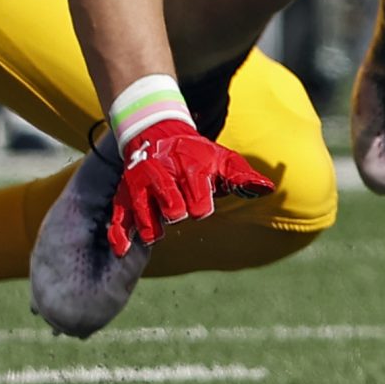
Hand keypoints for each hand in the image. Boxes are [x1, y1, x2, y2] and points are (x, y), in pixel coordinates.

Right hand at [107, 118, 272, 253]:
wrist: (156, 134)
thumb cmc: (195, 154)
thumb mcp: (221, 159)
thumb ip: (242, 177)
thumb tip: (266, 189)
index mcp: (188, 167)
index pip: (199, 204)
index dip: (201, 206)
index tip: (201, 200)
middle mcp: (161, 176)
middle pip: (174, 213)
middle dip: (178, 213)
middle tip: (178, 205)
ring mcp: (139, 187)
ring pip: (147, 220)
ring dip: (155, 228)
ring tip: (161, 218)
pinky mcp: (122, 196)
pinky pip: (118, 220)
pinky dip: (120, 236)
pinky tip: (124, 249)